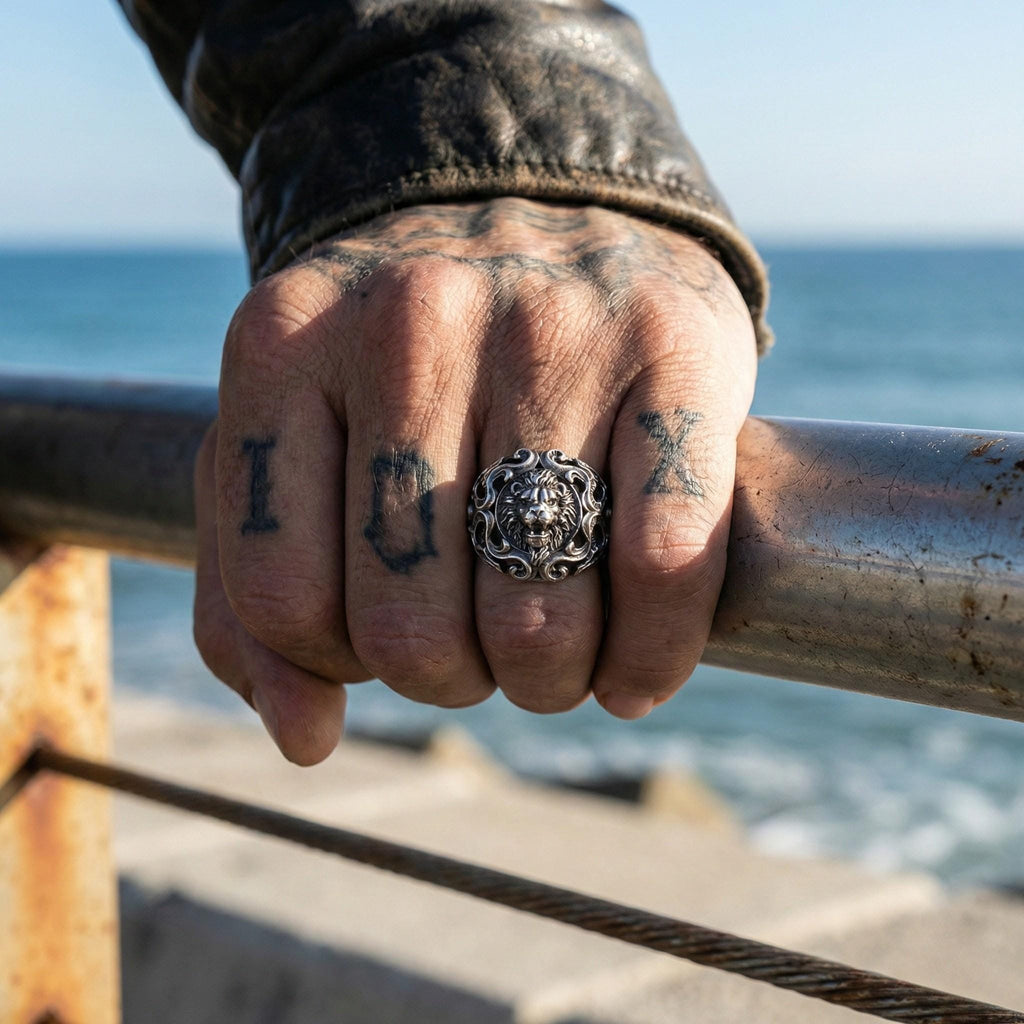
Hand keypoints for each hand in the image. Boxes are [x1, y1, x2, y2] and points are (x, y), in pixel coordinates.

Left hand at [193, 198, 756, 763]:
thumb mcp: (295, 440)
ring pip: (537, 618)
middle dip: (454, 679)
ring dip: (546, 680)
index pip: (283, 602)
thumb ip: (249, 595)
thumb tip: (306, 739)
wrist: (545, 200)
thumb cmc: (408, 355)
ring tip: (553, 651)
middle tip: (482, 647)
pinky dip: (651, 656)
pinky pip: (665, 566)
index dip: (343, 660)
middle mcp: (411, 325)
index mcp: (284, 348)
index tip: (391, 636)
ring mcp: (550, 331)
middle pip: (410, 628)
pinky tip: (635, 673)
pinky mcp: (675, 349)